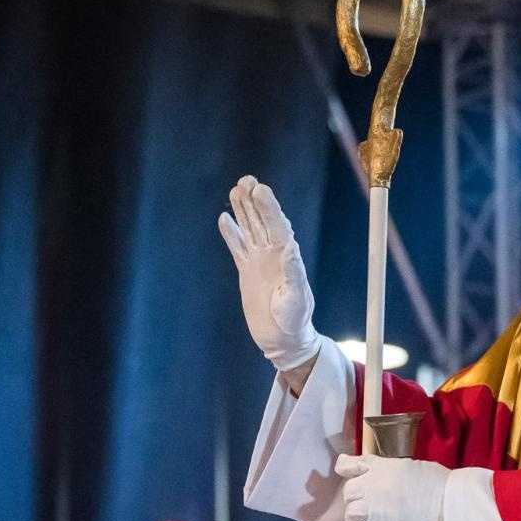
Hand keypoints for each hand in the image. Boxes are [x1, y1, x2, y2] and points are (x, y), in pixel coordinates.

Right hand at [219, 175, 322, 373]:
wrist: (282, 340)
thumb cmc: (294, 322)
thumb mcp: (296, 301)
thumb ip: (295, 274)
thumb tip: (291, 246)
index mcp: (287, 259)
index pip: (278, 227)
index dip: (269, 208)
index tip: (260, 190)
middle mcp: (274, 255)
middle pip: (263, 222)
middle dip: (255, 201)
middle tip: (247, 180)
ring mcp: (259, 262)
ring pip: (250, 230)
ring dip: (244, 211)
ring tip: (236, 189)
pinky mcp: (247, 272)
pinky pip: (237, 248)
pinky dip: (231, 234)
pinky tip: (225, 219)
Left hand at [336, 455, 448, 520]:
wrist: (453, 505)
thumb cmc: (444, 486)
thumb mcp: (417, 468)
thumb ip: (399, 473)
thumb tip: (395, 486)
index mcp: (385, 467)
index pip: (356, 463)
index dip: (346, 466)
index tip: (342, 468)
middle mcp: (374, 484)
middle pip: (350, 491)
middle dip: (356, 499)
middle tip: (367, 506)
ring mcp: (375, 507)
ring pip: (350, 514)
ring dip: (357, 519)